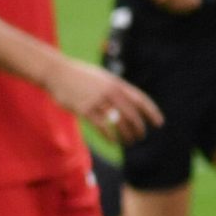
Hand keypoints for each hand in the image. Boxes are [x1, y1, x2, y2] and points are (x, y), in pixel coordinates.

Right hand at [47, 57, 162, 144]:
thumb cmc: (80, 75)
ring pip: (118, 123)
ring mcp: (97, 101)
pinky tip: (114, 142)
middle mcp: (110, 92)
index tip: (159, 123)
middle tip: (141, 136)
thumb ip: (116, 89)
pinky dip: (110, 137)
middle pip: (132, 115)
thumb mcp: (103, 77)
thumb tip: (130, 104)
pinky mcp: (84, 110)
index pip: (141, 100)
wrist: (57, 72)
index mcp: (117, 83)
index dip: (152, 113)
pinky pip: (102, 127)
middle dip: (139, 128)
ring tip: (130, 142)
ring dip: (127, 135)